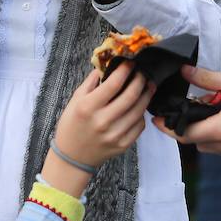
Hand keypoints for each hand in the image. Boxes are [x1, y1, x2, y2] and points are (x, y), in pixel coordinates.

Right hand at [43, 63, 154, 196]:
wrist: (73, 157)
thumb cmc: (72, 125)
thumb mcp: (75, 100)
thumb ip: (91, 83)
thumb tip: (106, 66)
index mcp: (88, 107)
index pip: (113, 84)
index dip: (125, 71)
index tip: (130, 63)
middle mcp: (103, 121)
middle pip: (130, 96)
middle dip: (140, 80)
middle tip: (143, 73)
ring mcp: (115, 135)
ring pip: (139, 110)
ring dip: (146, 95)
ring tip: (148, 86)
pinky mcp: (123, 145)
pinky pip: (139, 126)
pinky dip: (142, 114)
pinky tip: (140, 106)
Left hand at [155, 65, 220, 154]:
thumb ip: (207, 78)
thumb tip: (185, 71)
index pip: (184, 135)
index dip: (167, 126)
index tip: (155, 116)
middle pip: (192, 141)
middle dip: (180, 126)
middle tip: (173, 107)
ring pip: (205, 143)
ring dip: (196, 128)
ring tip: (195, 106)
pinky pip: (218, 142)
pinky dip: (210, 130)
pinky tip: (214, 111)